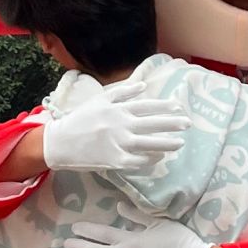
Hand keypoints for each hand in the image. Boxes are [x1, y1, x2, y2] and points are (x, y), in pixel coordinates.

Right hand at [41, 90, 188, 174]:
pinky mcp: (115, 161)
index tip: (179, 107)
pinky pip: (138, 161)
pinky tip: (158, 158)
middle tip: (187, 124)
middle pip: (153, 124)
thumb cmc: (80, 119)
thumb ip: (123, 92)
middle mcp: (121, 125)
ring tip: (180, 143)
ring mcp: (119, 144)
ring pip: (149, 144)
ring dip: (166, 144)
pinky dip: (150, 160)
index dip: (165, 107)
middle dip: (172, 124)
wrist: (60, 143)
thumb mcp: (99, 99)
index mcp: (118, 109)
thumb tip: (144, 86)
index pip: (147, 107)